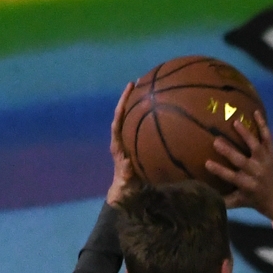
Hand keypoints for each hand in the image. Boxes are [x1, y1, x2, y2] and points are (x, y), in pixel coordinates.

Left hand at [107, 83, 135, 205]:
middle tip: (137, 83)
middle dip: (128, 98)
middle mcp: (120, 137)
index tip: (129, 88)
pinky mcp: (131, 143)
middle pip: (123, 113)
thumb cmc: (127, 182)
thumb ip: (127, 169)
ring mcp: (125, 140)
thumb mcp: (127, 176)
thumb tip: (126, 165)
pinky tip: (154, 113)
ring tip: (144, 93)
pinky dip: (143, 118)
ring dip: (135, 106)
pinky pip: (137, 127)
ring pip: (129, 118)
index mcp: (117, 142)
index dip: (123, 103)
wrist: (125, 189)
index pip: (118, 118)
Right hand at [206, 111, 272, 221]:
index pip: (231, 177)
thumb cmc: (253, 199)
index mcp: (246, 184)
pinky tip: (255, 112)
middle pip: (241, 161)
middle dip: (229, 152)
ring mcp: (265, 161)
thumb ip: (223, 200)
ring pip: (256, 146)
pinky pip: (267, 138)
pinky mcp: (271, 153)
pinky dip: (263, 125)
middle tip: (216, 141)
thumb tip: (204, 196)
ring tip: (236, 122)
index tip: (206, 163)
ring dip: (246, 135)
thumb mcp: (239, 202)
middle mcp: (256, 172)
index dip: (219, 171)